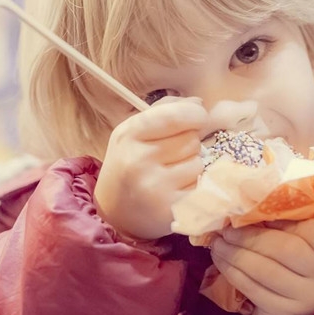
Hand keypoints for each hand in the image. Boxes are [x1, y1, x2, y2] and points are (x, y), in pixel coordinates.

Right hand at [95, 97, 208, 240]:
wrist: (113, 211)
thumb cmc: (128, 164)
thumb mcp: (134, 131)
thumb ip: (165, 111)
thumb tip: (199, 103)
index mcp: (129, 134)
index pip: (175, 116)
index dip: (195, 114)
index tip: (198, 118)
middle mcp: (139, 160)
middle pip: (191, 139)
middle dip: (189, 144)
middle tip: (171, 155)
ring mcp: (154, 187)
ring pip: (198, 163)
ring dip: (191, 167)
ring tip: (171, 174)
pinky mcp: (170, 209)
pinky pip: (200, 187)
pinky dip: (194, 187)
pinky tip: (176, 190)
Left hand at [211, 219, 313, 314]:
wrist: (295, 306)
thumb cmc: (296, 261)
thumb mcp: (302, 239)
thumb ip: (287, 222)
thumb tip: (247, 206)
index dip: (286, 219)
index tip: (260, 213)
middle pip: (286, 249)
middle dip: (250, 237)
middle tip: (227, 229)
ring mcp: (309, 297)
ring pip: (265, 270)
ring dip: (235, 254)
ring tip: (218, 243)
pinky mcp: (286, 314)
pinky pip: (253, 289)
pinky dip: (232, 272)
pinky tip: (221, 260)